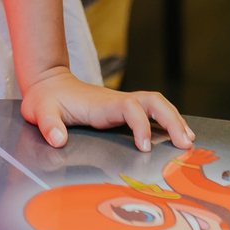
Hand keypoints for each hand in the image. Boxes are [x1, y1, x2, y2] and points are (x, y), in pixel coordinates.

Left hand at [20, 65, 194, 152]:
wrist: (47, 83)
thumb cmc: (45, 100)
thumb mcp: (40, 112)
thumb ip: (49, 125)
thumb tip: (57, 140)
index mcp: (101, 104)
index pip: (130, 108)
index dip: (140, 125)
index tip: (145, 146)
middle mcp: (116, 101)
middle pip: (153, 101)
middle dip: (172, 120)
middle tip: (186, 143)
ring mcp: (121, 104)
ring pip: (156, 104)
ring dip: (174, 119)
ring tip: (189, 140)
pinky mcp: (122, 109)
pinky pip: (151, 112)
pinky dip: (167, 120)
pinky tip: (177, 134)